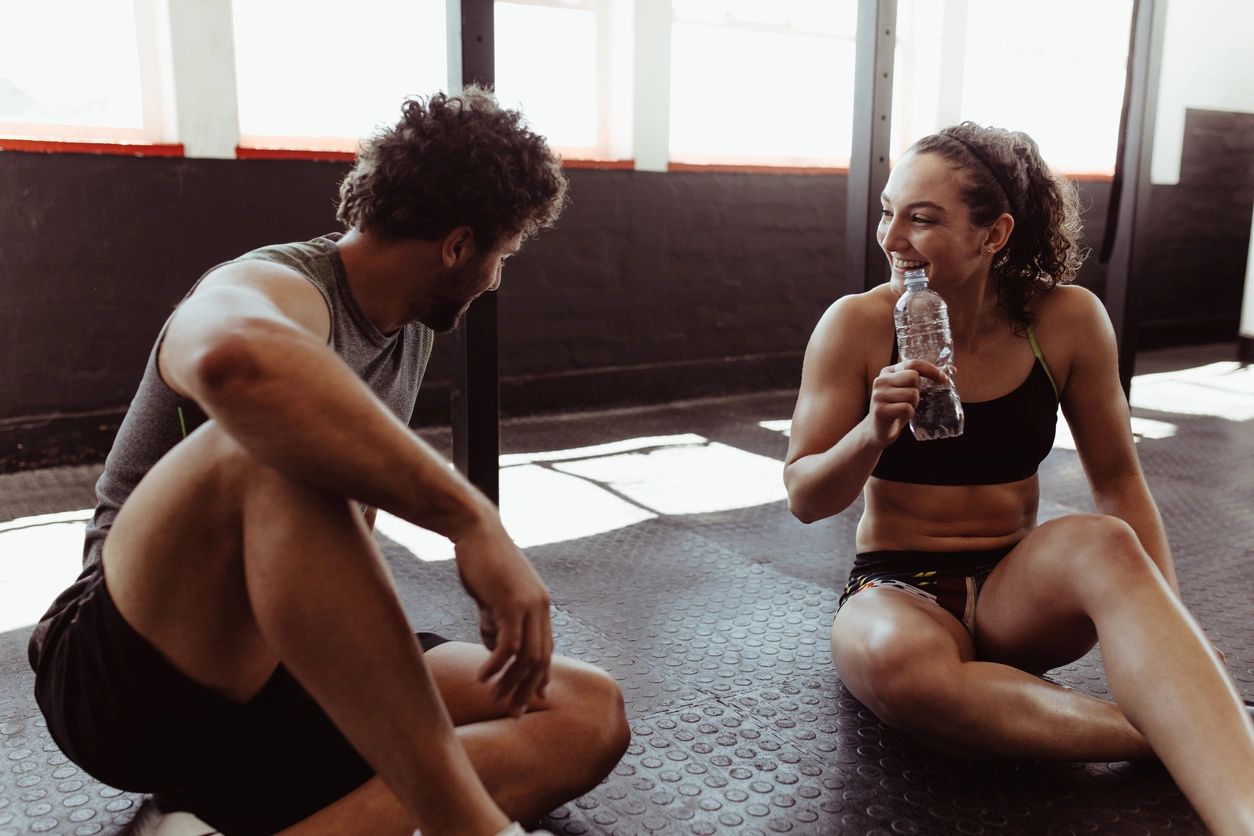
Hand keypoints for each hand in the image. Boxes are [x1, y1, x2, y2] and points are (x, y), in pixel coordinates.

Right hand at [453, 513, 552, 716]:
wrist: (476, 529)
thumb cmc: (480, 560)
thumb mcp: (492, 596)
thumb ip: (496, 621)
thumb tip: (496, 649)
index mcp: (540, 605)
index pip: (546, 649)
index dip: (539, 677)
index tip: (530, 699)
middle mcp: (541, 607)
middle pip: (541, 659)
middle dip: (526, 688)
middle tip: (512, 712)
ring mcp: (529, 605)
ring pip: (527, 657)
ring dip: (510, 682)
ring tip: (494, 699)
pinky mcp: (511, 603)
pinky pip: (508, 645)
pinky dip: (495, 665)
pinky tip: (482, 678)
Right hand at [867, 359, 948, 445]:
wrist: (878, 430)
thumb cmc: (897, 408)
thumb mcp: (908, 390)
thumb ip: (924, 379)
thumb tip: (952, 369)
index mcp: (888, 372)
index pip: (913, 364)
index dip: (931, 370)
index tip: (943, 379)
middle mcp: (881, 380)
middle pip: (913, 377)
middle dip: (918, 390)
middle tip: (911, 399)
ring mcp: (878, 395)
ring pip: (912, 394)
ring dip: (913, 404)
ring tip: (903, 408)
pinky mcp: (880, 410)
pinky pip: (906, 408)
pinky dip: (909, 414)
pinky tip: (900, 416)